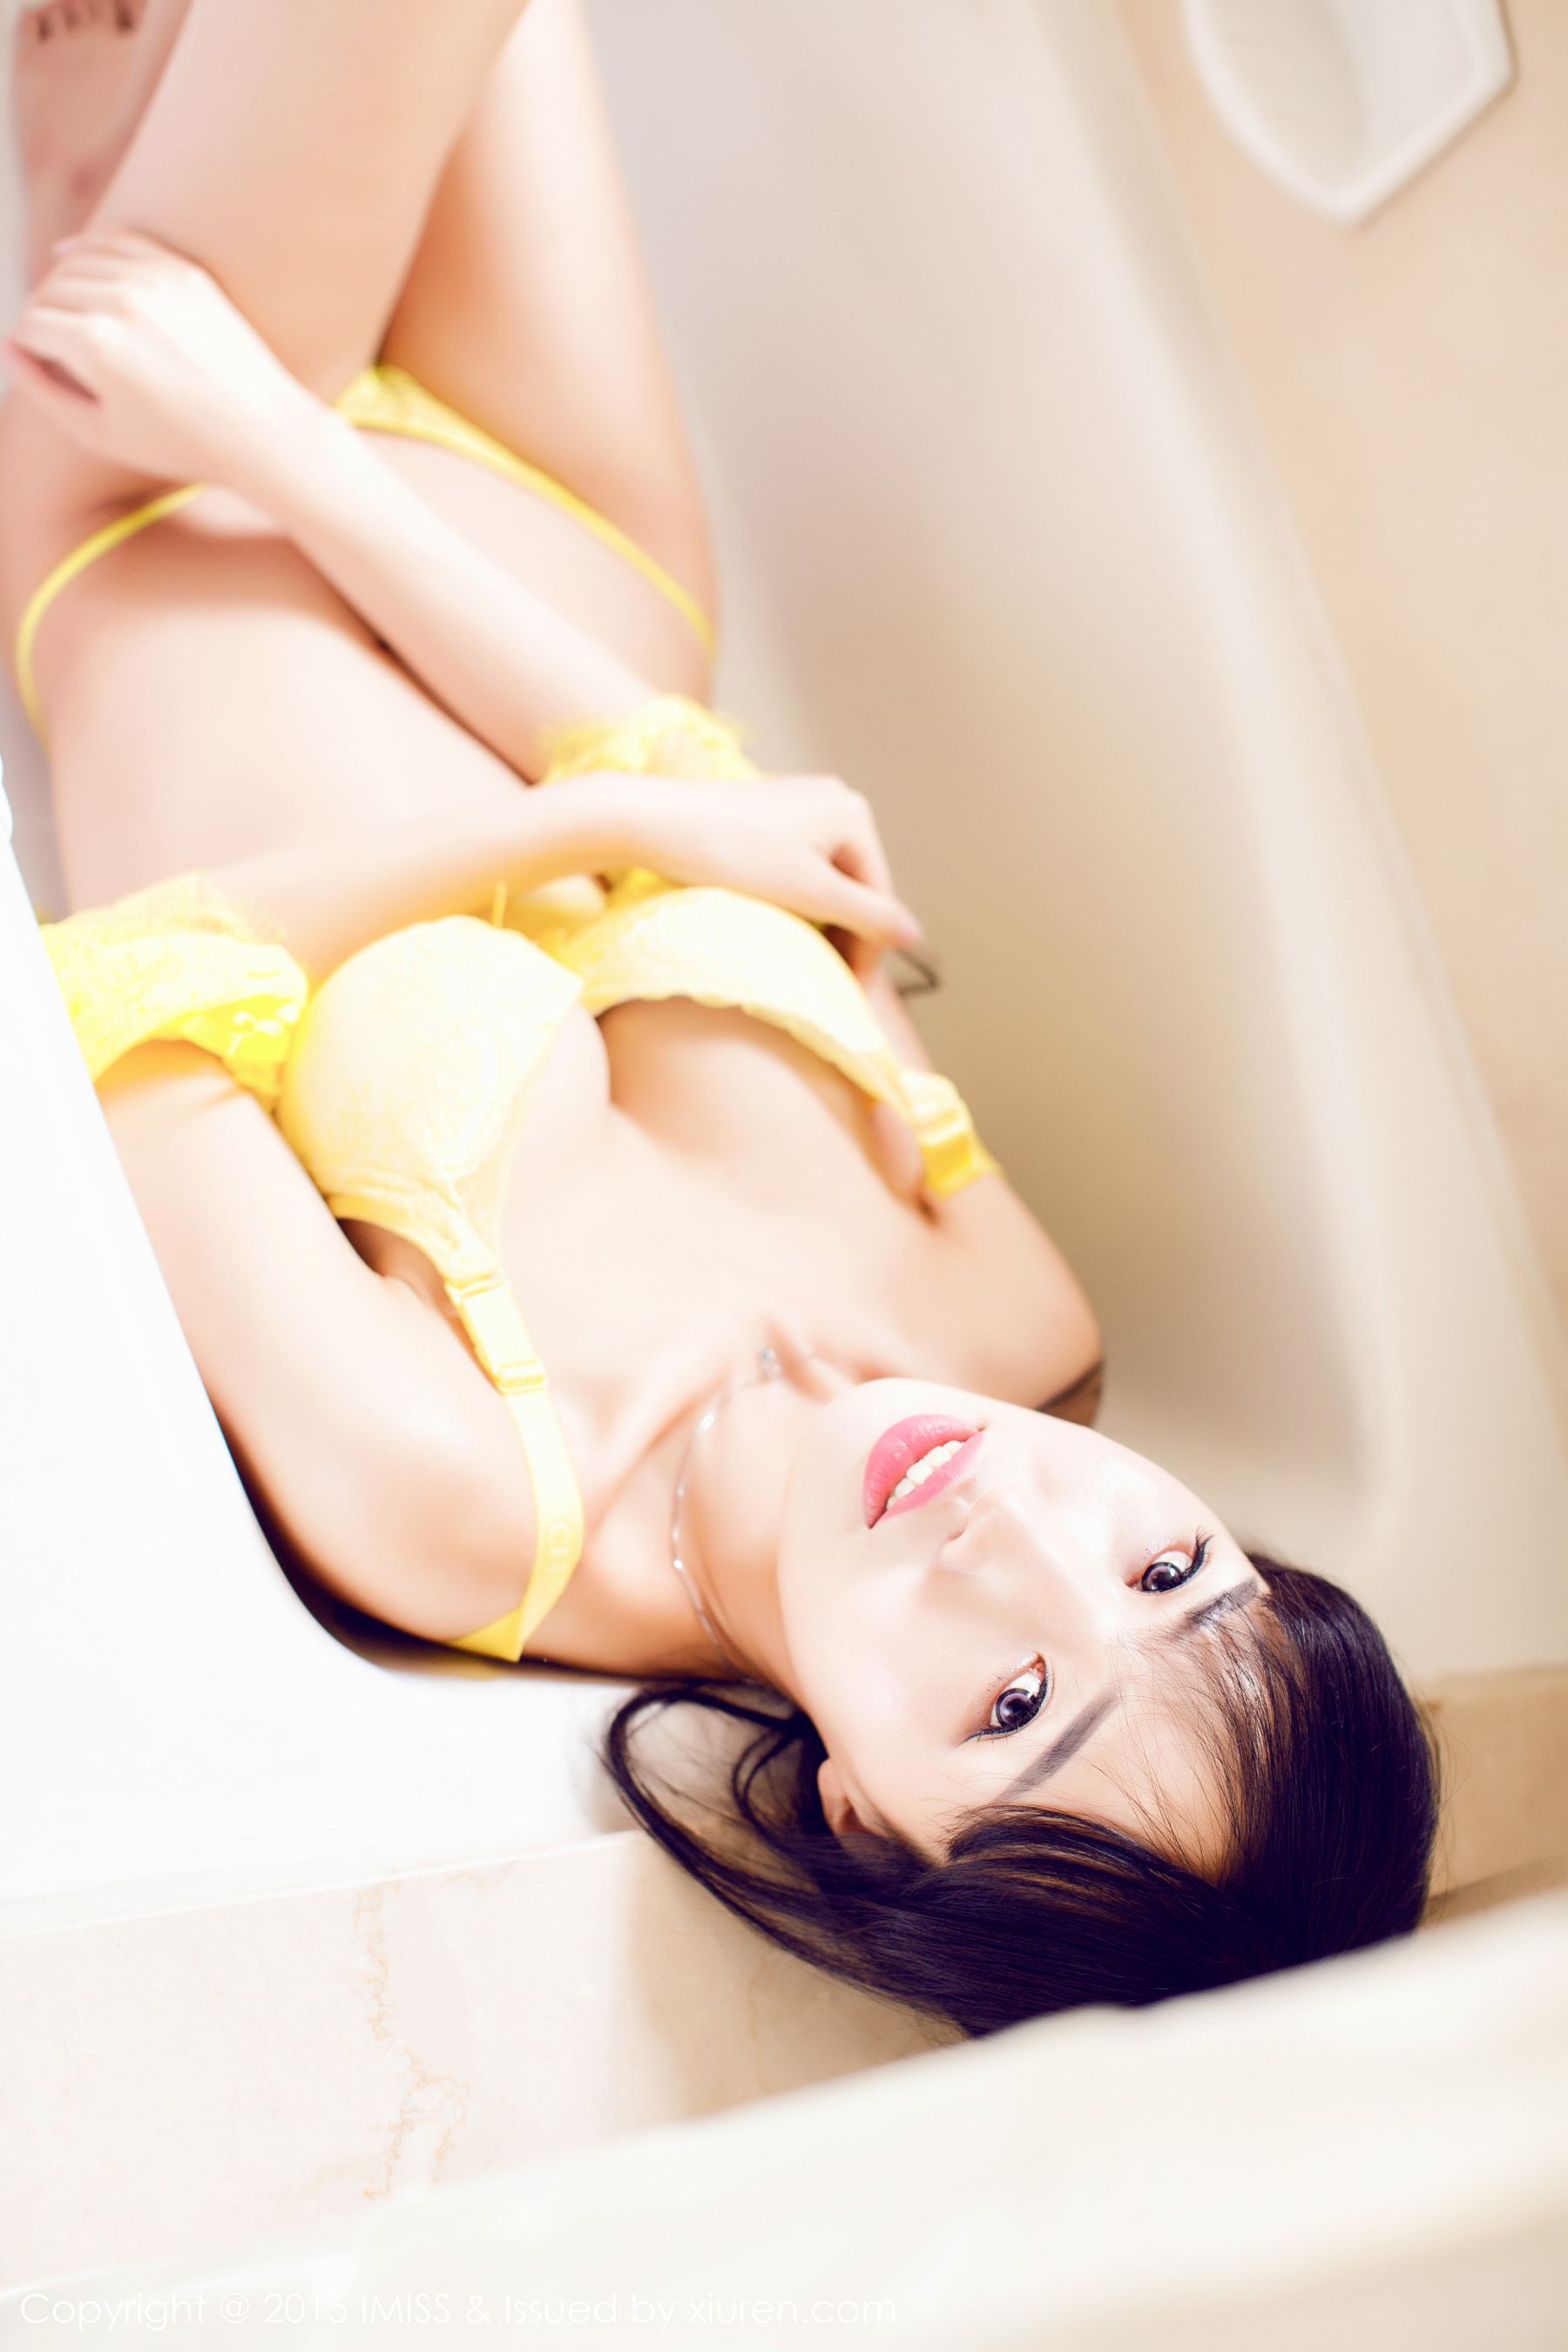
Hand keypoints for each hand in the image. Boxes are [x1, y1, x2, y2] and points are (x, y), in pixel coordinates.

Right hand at [1, 229, 321, 491]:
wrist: (263, 432)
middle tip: (45, 345)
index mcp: (95, 345)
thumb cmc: (181, 446)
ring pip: (78, 261)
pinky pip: (119, 242)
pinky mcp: (182, 271)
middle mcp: (122, 302)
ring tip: (59, 313)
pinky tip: (70, 255)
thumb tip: (10, 349)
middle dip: (40, 316)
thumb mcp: (100, 434)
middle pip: (49, 290)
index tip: (31, 364)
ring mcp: (155, 280)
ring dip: (60, 283)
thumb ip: (43, 391)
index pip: (30, 326)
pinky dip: (90, 248)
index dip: (24, 348)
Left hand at [560, 769, 920, 978]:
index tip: (850, 996)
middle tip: (827, 986)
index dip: (866, 952)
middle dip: (842, 936)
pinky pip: (797, 866)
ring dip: (818, 923)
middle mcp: (835, 800)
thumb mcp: (811, 893)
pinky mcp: (767, 813)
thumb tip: (914, 935)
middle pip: (852, 887)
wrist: (651, 820)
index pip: (877, 897)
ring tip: (803, 962)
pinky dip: (795, 900)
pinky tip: (779, 927)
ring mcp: (800, 803)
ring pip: (824, 880)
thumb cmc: (731, 854)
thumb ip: (868, 916)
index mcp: (854, 814)